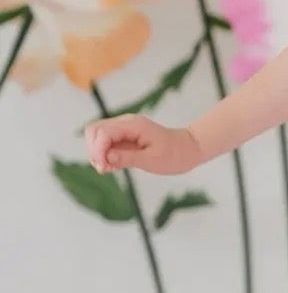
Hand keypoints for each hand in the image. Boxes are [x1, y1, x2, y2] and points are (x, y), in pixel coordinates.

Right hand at [83, 114, 202, 176]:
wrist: (188, 149)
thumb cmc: (174, 155)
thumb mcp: (152, 160)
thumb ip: (127, 158)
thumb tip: (105, 159)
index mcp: (133, 125)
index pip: (102, 132)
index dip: (98, 150)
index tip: (104, 168)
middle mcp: (126, 123)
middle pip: (94, 130)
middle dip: (94, 150)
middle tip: (105, 169)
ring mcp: (124, 129)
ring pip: (97, 136)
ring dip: (98, 153)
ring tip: (110, 169)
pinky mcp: (125, 137)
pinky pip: (106, 142)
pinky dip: (105, 155)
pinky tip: (115, 166)